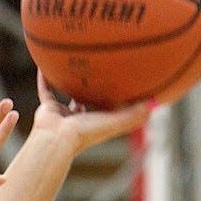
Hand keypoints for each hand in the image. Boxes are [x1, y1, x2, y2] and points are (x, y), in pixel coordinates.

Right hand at [31, 69, 149, 154]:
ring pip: (67, 93)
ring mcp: (64, 113)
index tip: (125, 85)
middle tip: (101, 69)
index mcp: (97, 122)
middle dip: (95, 88)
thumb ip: (134, 115)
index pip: (110, 110)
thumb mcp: (114, 122)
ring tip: (73, 62)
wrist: (57, 139)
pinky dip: (45, 78)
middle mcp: (81, 118)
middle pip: (90, 100)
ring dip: (69, 80)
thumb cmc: (85, 134)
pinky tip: (46, 62)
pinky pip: (46, 90)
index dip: (118, 99)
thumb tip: (156, 104)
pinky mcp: (48, 108)